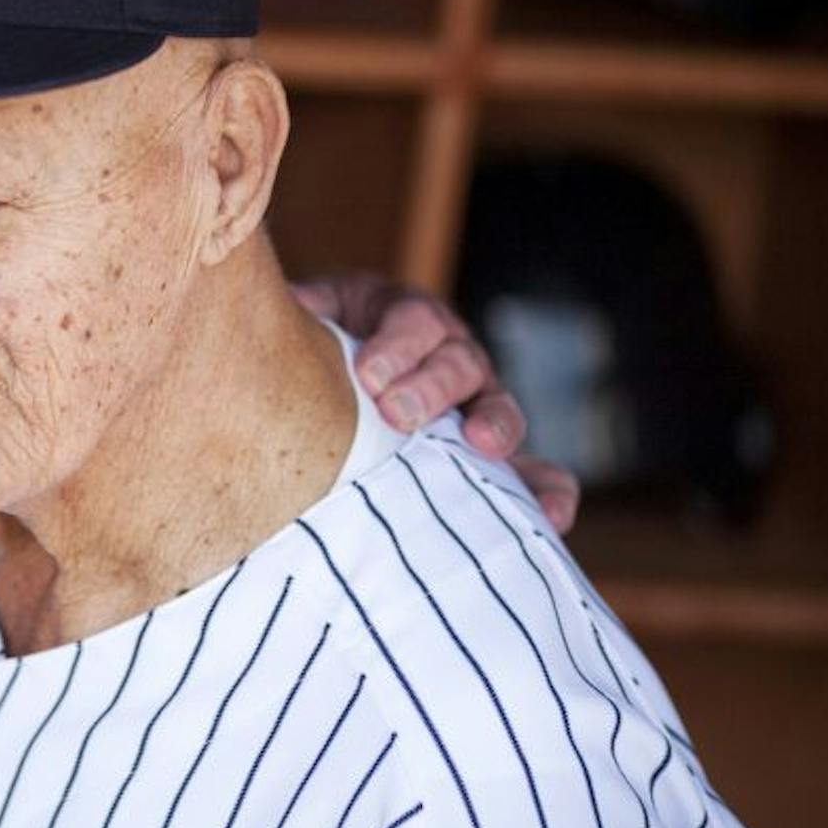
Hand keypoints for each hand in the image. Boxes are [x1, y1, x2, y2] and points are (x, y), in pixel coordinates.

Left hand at [292, 271, 578, 532]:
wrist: (334, 379)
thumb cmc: (319, 346)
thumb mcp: (311, 314)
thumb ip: (297, 315)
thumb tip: (277, 312)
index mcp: (407, 317)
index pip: (413, 321)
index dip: (396, 346)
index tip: (367, 374)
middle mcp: (451, 355)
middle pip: (458, 362)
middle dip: (430, 386)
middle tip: (396, 413)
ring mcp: (476, 405)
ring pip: (499, 408)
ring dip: (495, 426)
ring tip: (482, 445)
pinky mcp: (489, 457)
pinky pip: (533, 471)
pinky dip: (546, 489)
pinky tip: (550, 515)